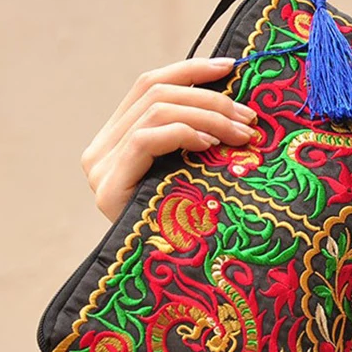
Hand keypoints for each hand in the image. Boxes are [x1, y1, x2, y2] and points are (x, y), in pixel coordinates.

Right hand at [80, 57, 258, 221]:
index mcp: (116, 142)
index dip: (191, 69)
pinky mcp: (108, 187)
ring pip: (156, 110)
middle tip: (251, 118)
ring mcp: (100, 168)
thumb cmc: (188, 232)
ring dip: (209, 115)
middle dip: (211, 98)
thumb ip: (192, 141)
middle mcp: (101, 151)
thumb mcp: (190, 175)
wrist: (165, 285)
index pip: (148, 85)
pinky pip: (147, 139)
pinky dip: (185, 133)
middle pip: (155, 93)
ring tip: (244, 134)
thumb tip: (234, 105)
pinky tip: (212, 146)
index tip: (232, 67)